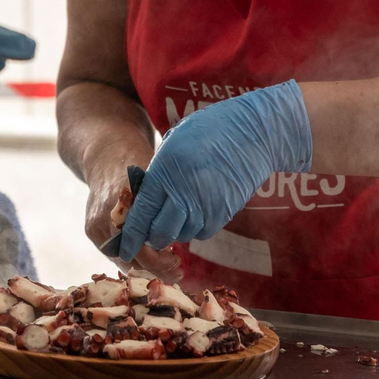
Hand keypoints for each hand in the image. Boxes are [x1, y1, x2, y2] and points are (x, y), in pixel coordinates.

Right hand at [83, 165, 181, 281]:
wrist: (106, 155)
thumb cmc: (139, 165)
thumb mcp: (158, 184)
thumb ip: (165, 210)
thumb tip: (184, 236)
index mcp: (124, 206)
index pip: (141, 248)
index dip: (160, 262)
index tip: (178, 264)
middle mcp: (105, 218)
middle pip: (130, 258)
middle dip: (155, 267)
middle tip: (176, 269)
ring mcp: (95, 225)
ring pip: (121, 259)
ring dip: (143, 263)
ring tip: (166, 262)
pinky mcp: (91, 229)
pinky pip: (113, 252)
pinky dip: (132, 255)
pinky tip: (149, 253)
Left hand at [118, 81, 311, 260]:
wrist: (253, 133)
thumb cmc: (209, 129)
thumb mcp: (173, 142)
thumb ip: (158, 171)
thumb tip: (146, 196)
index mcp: (165, 171)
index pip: (142, 213)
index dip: (131, 235)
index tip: (125, 249)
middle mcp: (183, 192)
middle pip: (161, 231)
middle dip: (152, 236)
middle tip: (151, 231)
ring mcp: (206, 205)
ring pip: (182, 235)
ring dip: (174, 232)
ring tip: (175, 217)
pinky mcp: (224, 212)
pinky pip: (203, 232)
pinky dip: (195, 229)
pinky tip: (195, 213)